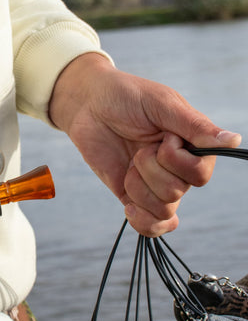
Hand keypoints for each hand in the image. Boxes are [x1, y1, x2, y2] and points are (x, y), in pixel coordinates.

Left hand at [48, 53, 241, 235]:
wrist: (88, 103)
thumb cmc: (127, 96)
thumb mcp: (161, 104)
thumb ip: (195, 126)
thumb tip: (233, 141)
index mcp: (191, 146)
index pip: (200, 174)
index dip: (176, 160)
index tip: (162, 137)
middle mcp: (177, 168)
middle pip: (177, 192)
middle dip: (150, 169)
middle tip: (139, 146)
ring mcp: (154, 183)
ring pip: (162, 209)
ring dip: (138, 186)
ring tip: (129, 163)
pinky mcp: (131, 194)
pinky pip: (151, 224)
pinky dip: (143, 223)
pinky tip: (129, 207)